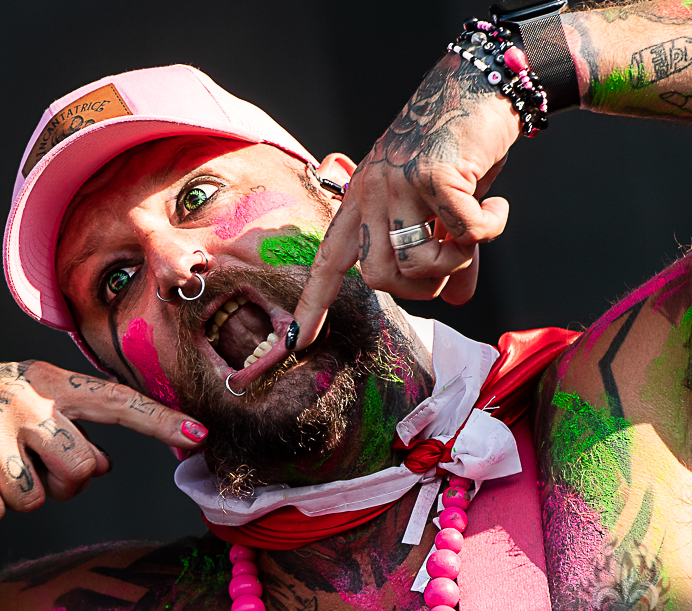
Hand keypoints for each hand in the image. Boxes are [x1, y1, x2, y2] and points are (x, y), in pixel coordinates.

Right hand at [0, 361, 204, 524]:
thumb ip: (71, 426)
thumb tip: (105, 465)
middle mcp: (25, 399)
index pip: (115, 402)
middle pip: (84, 469)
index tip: (199, 435)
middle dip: (67, 483)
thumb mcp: (28, 402)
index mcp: (48, 381)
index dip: (159, 421)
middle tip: (33, 466)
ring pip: (40, 499)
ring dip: (20, 496)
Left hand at [292, 55, 520, 348]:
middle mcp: (370, 193)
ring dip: (455, 262)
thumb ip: (445, 252)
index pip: (329, 262)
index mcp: (361, 201)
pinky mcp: (432, 175)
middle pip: (381, 278)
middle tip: (453, 262)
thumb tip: (458, 300)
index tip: (295, 343)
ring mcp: (397, 183)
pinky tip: (496, 205)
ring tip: (475, 232)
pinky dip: (489, 229)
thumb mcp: (443, 206)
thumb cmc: (459, 149)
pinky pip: (464, 235)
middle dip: (423, 287)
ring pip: (416, 263)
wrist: (480, 85)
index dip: (313, 304)